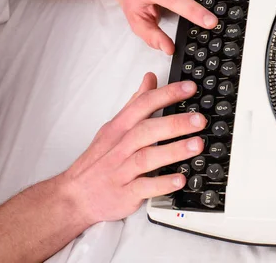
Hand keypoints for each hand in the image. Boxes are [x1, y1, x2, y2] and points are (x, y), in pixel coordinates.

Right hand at [61, 73, 204, 224]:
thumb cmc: (99, 160)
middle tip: (199, 119)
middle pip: (147, 130)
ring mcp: (122, 171)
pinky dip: (162, 183)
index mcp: (120, 128)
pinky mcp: (125, 194)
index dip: (167, 94)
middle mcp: (121, 147)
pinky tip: (179, 179)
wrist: (75, 196)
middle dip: (175, 123)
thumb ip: (135, 103)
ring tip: (197, 145)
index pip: (143, 105)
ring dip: (173, 150)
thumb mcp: (114, 127)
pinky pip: (144, 187)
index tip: (189, 88)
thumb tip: (151, 79)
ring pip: (147, 157)